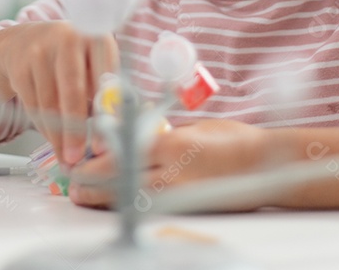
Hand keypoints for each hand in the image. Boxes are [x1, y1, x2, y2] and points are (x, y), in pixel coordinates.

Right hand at [0, 22, 117, 166]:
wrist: (25, 42)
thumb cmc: (71, 60)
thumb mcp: (93, 64)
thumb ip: (104, 92)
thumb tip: (114, 131)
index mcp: (96, 36)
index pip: (105, 76)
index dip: (107, 110)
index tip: (108, 139)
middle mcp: (68, 38)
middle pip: (72, 89)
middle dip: (75, 128)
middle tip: (78, 157)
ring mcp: (40, 50)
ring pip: (50, 102)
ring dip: (58, 135)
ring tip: (67, 157)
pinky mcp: (19, 65)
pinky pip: (33, 105)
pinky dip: (44, 127)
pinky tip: (53, 141)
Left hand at [68, 119, 270, 208]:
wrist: (264, 164)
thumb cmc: (231, 140)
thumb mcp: (189, 127)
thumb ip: (157, 134)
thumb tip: (126, 139)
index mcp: (171, 143)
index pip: (121, 152)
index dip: (96, 160)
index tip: (81, 162)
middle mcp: (172, 172)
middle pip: (119, 181)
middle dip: (92, 185)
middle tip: (74, 187)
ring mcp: (180, 195)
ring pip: (130, 200)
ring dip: (107, 199)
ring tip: (86, 198)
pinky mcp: (187, 210)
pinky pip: (150, 208)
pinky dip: (130, 206)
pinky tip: (119, 204)